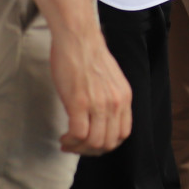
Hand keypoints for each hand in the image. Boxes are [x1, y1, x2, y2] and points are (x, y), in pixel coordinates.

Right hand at [50, 28, 131, 154]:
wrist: (77, 38)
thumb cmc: (88, 55)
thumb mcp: (110, 79)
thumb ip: (109, 98)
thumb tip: (101, 118)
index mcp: (124, 97)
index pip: (123, 134)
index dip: (107, 144)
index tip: (93, 142)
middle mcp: (115, 103)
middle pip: (108, 143)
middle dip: (91, 150)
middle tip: (77, 146)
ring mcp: (98, 104)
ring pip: (94, 142)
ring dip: (79, 148)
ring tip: (68, 142)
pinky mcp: (79, 103)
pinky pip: (78, 134)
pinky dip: (70, 141)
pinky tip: (64, 138)